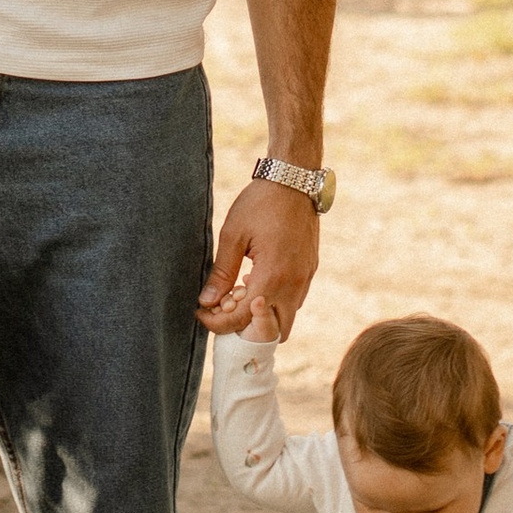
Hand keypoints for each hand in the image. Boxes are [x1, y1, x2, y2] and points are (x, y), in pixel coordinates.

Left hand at [197, 180, 320, 339]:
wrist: (295, 180)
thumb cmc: (261, 203)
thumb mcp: (233, 235)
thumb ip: (222, 272)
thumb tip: (207, 301)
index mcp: (272, 276)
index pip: (244, 319)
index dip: (218, 323)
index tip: (202, 314)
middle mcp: (294, 284)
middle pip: (273, 333)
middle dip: (247, 330)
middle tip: (224, 311)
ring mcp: (306, 278)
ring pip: (286, 318)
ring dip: (262, 317)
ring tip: (239, 294)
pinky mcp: (310, 270)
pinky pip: (294, 300)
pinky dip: (274, 302)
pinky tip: (256, 281)